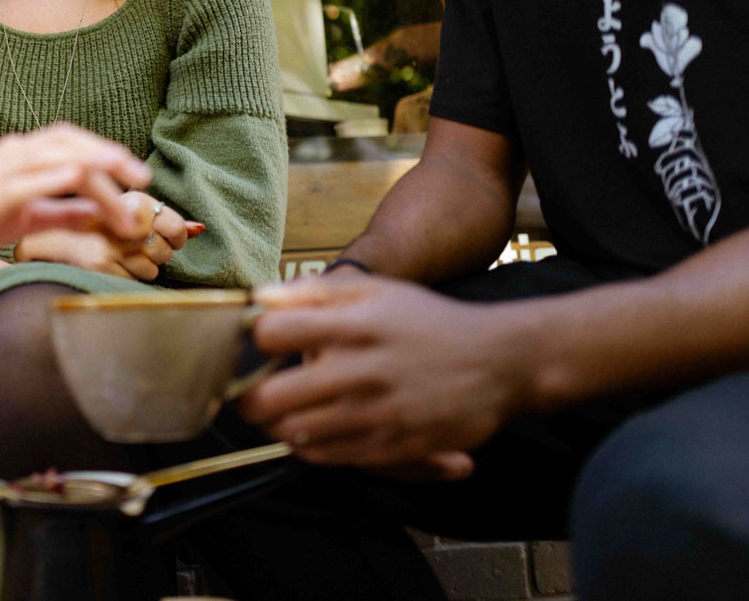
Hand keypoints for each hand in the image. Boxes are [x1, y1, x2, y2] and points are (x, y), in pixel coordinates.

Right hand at [0, 123, 150, 275]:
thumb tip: (98, 214)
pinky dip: (52, 177)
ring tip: (123, 177)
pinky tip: (75, 179)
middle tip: (143, 178)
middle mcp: (11, 154)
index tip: (139, 179)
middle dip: (110, 155)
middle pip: (69, 142)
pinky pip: (24, 180)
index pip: (72, 146)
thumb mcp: (21, 218)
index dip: (108, 154)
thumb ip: (59, 213)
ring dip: (93, 167)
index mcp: (20, 157)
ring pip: (53, 156)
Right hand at [16, 193, 193, 278]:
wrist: (46, 243)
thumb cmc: (90, 228)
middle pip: (166, 249)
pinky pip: (135, 282)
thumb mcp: (125, 212)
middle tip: (134, 248)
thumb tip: (199, 229)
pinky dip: (128, 280)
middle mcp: (121, 217)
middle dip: (157, 253)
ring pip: (153, 268)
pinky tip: (111, 269)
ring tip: (120, 258)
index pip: (172, 224)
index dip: (176, 235)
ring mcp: (111, 243)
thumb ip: (163, 220)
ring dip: (142, 269)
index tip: (168, 237)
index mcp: (130, 200)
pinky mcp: (100, 265)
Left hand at [235, 276, 535, 472]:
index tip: (258, 345)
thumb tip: (259, 298)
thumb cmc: (430, 322)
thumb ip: (315, 291)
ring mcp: (378, 414)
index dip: (253, 340)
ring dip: (278, 425)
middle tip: (252, 391)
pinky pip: (330, 457)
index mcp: (355, 324)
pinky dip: (310, 447)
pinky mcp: (394, 447)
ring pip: (294, 434)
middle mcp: (363, 371)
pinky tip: (315, 429)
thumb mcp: (377, 291)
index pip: (273, 333)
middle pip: (271, 397)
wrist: (500, 361)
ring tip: (285, 410)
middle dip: (249, 396)